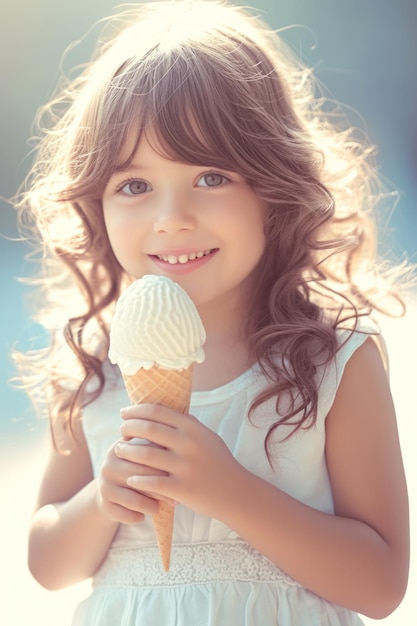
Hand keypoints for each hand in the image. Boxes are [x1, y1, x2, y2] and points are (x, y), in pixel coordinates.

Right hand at [96, 435, 172, 524]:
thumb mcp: (141, 458)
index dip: (164, 467)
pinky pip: (126, 515)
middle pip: (141, 477)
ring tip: (159, 508)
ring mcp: (104, 486)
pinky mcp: (103, 505)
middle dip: (161, 490)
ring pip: (134, 500)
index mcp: (120, 447)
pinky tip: (144, 516)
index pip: (146, 455)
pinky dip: (138, 517)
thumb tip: (183, 457)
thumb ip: (156, 451)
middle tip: (175, 499)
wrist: (108, 492)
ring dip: (151, 507)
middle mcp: (109, 465)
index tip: (180, 477)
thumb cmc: (136, 472)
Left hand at [117, 404, 244, 519]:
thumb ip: (185, 425)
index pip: (157, 411)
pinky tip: (130, 479)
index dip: (136, 410)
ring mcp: (186, 467)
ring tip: (119, 450)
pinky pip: (152, 482)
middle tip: (121, 431)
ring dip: (127, 451)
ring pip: (145, 455)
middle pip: (147, 429)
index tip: (124, 413)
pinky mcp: (182, 489)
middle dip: (128, 428)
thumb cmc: (218, 462)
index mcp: (193, 428)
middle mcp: (189, 444)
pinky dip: (138, 480)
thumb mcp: (206, 436)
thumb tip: (158, 411)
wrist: (236, 492)